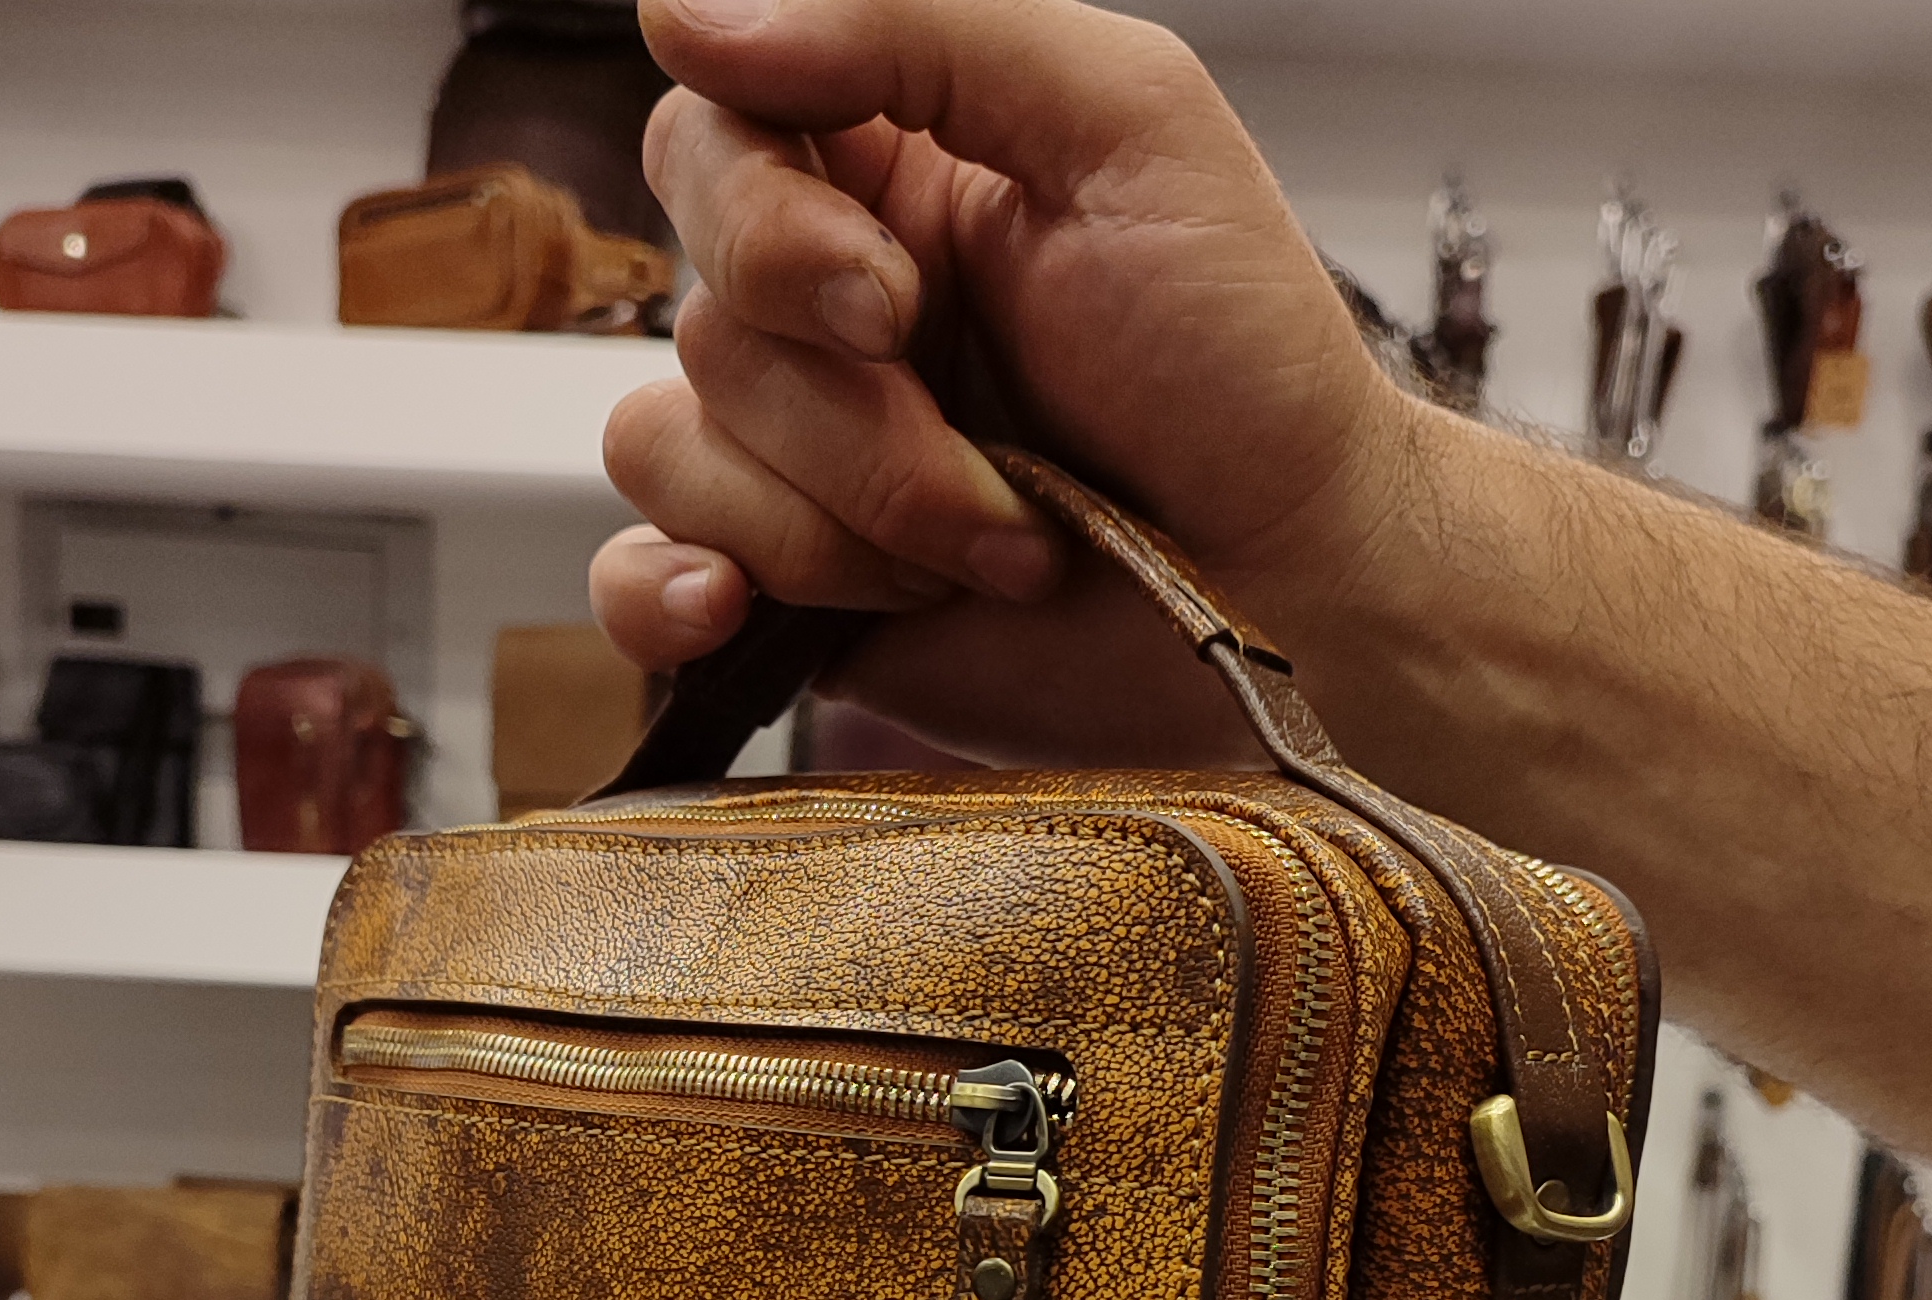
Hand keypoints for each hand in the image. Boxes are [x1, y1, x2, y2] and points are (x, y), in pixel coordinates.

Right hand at [589, 0, 1427, 761]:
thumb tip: (688, 14)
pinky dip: (673, 594)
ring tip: (996, 546)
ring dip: (849, 519)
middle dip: (846, 399)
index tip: (887, 290)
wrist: (1292, 593)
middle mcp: (833, 314)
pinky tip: (745, 608)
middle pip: (698, 307)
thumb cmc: (1243, 367)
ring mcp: (804, 462)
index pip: (714, 130)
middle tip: (976, 429)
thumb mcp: (1124, 119)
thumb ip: (918, 20)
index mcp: (894, 175)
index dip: (763, 214)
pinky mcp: (796, 597)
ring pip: (674, 447)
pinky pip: (639, 580)